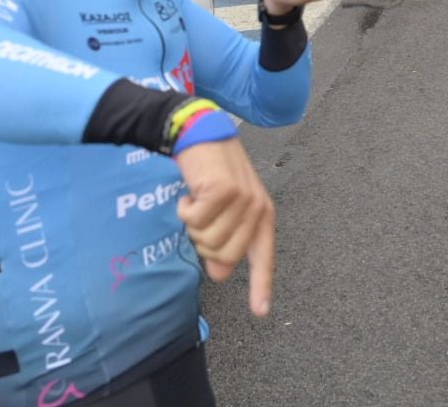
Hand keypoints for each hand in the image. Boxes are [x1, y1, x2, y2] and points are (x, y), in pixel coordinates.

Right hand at [175, 139, 274, 310]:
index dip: (261, 286)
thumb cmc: (211, 174)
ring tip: (197, 201)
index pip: (263, 257)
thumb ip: (223, 242)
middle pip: (224, 255)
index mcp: (262, 216)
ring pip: (208, 240)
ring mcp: (243, 199)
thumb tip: (220, 274)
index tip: (261, 312)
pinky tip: (190, 192)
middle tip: (201, 218)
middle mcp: (257, 209)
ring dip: (193, 223)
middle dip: (203, 242)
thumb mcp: (220, 212)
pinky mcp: (224, 190)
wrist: (200, 134)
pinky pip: (195, 221)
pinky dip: (184, 209)